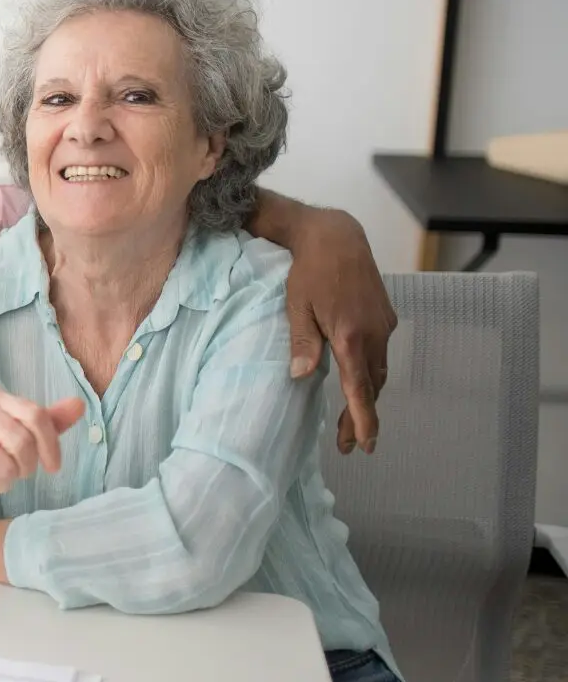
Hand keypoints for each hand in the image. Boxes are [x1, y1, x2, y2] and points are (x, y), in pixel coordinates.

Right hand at [0, 389, 84, 509]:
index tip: (53, 468)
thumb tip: (79, 404)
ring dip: (2, 482)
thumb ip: (46, 422)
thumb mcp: (15, 437)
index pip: (35, 415)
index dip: (50, 445)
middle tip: (13, 475)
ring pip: (3, 466)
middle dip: (24, 468)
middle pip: (21, 441)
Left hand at [282, 208, 394, 453]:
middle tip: (353, 445)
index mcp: (350, 336)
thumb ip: (302, 342)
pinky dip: (372, 372)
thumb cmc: (308, 271)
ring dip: (369, 396)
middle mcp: (374, 334)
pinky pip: (380, 352)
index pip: (360, 389)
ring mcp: (383, 325)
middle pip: (373, 386)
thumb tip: (300, 376)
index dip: (364, 420)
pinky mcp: (385, 317)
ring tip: (356, 420)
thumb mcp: (297, 306)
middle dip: (364, 416)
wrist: (336, 236)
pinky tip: (359, 379)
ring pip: (380, 371)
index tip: (365, 444)